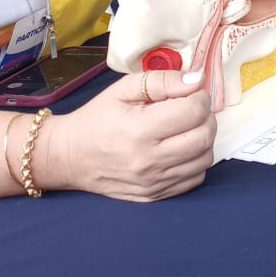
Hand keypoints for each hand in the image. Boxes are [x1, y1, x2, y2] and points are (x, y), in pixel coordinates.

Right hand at [39, 70, 215, 201]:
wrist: (69, 157)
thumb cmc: (97, 118)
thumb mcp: (123, 89)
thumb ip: (162, 80)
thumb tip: (196, 80)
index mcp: (140, 130)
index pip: (193, 112)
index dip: (200, 97)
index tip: (193, 92)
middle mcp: (149, 161)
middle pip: (204, 137)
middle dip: (206, 117)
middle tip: (193, 109)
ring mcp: (153, 182)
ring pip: (204, 159)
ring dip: (203, 139)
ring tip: (187, 128)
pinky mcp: (154, 196)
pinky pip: (194, 179)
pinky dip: (195, 161)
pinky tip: (181, 148)